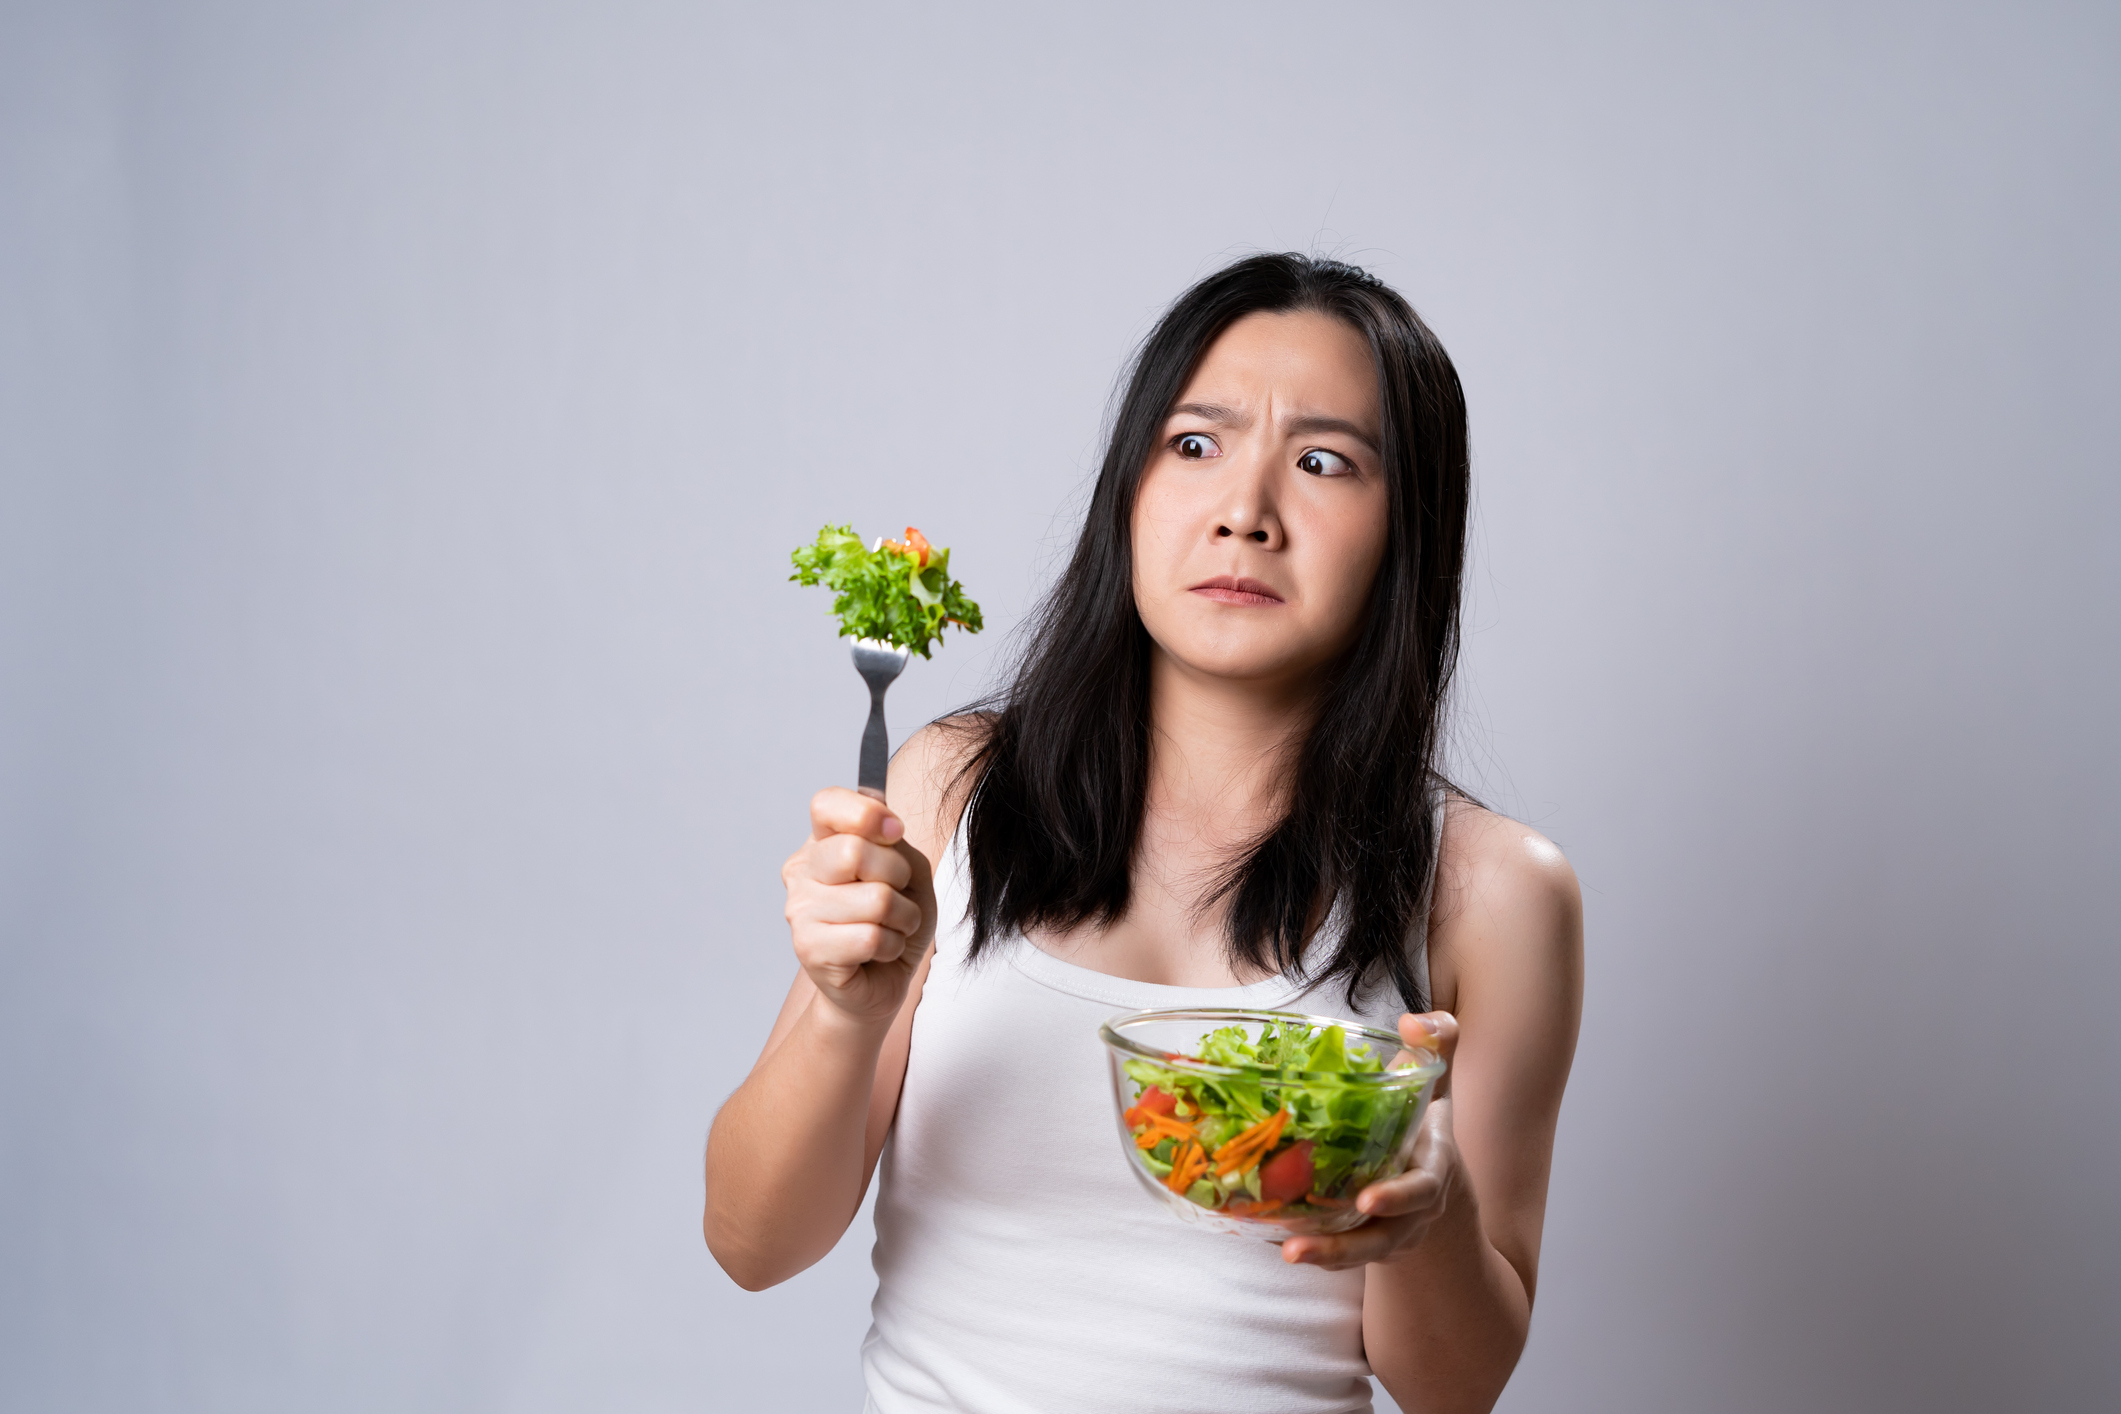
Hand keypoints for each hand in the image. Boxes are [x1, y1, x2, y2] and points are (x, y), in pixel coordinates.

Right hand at [780, 787, 935, 1026]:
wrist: (882, 980)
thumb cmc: (893, 921)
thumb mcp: (909, 871)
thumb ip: (896, 844)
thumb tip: (887, 827)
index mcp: (821, 843)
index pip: (826, 804)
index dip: (866, 813)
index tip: (895, 832)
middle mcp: (802, 872)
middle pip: (854, 851)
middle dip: (897, 876)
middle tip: (896, 896)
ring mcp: (799, 911)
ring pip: (874, 899)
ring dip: (902, 918)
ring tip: (889, 928)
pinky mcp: (808, 949)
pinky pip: (871, 937)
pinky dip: (891, 945)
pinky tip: (878, 951)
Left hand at [1282, 1012, 1467, 1270]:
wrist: (1433, 1182)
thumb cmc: (1424, 1123)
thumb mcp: (1434, 1083)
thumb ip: (1434, 1045)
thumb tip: (1415, 1020)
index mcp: (1431, 1167)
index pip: (1422, 1188)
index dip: (1398, 1196)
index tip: (1367, 1199)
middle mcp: (1413, 1209)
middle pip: (1385, 1234)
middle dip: (1345, 1244)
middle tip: (1298, 1245)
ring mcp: (1389, 1231)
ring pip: (1359, 1251)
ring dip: (1323, 1255)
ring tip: (1287, 1252)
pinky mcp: (1363, 1241)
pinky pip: (1340, 1252)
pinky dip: (1315, 1250)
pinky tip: (1281, 1240)